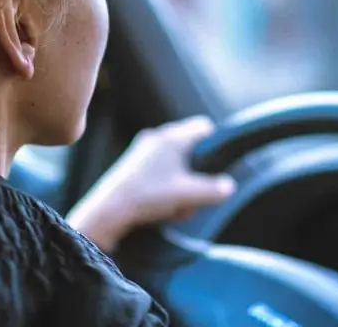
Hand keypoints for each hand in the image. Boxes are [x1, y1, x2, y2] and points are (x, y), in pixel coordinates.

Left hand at [66, 115, 236, 251]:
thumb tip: (229, 186)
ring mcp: (142, 151)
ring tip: (177, 207)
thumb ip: (215, 189)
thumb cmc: (150, 196)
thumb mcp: (189, 195)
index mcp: (172, 137)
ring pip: (175, 165)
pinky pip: (159, 173)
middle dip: (197, 174)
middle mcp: (157, 138)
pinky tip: (162, 209)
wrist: (108, 210)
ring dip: (181, 185)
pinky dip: (165, 189)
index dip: (215, 145)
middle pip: (190, 150)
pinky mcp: (132, 166)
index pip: (203, 127)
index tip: (217, 166)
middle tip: (195, 195)